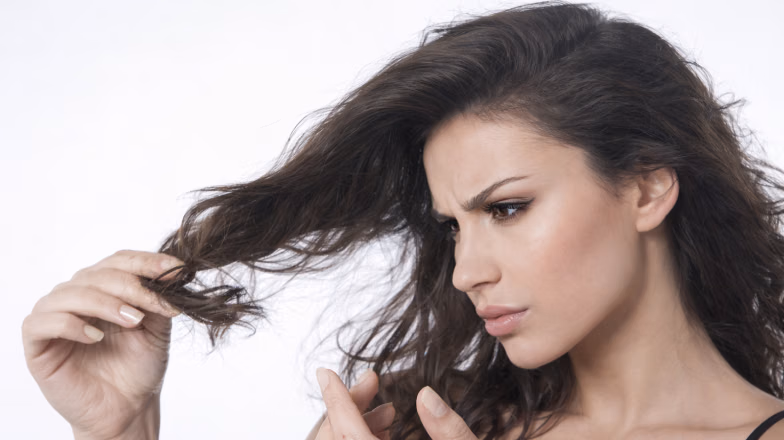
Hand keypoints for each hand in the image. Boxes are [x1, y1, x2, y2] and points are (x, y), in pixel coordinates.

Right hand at [21, 250, 183, 438]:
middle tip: (155, 307)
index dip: (146, 261)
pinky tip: (95, 337)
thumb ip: (159, 298)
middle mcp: (77, 295)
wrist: (127, 407)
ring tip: (134, 321)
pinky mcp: (37, 341)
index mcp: (105, 287)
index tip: (174, 268)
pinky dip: (71, 324)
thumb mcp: (157, 326)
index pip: (120, 260)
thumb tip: (171, 270)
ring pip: (73, 293)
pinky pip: (45, 321)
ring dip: (107, 303)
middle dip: (132, 287)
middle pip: (99, 274)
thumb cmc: (139, 366)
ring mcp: (54, 315)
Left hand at [315, 368, 477, 439]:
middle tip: (371, 381)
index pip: (347, 431)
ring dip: (358, 424)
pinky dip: (363, 437)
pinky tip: (387, 431)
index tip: (325, 373)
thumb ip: (451, 431)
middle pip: (338, 436)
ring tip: (388, 411)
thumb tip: (427, 396)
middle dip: (350, 405)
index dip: (336, 399)